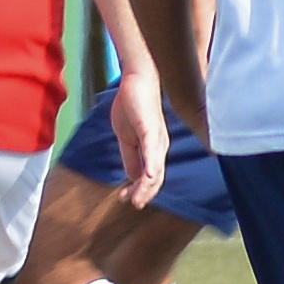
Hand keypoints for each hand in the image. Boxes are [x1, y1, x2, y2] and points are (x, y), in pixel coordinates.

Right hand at [108, 73, 172, 199]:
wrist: (136, 80)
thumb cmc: (132, 105)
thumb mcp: (127, 137)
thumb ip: (131, 156)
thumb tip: (132, 177)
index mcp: (153, 150)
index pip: (150, 177)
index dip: (138, 190)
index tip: (123, 198)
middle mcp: (159, 147)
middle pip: (156, 178)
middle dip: (144, 194)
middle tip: (132, 204)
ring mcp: (157, 139)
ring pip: (155, 169)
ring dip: (146, 187)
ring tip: (137, 200)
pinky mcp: (151, 129)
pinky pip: (152, 151)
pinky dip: (150, 166)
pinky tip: (147, 177)